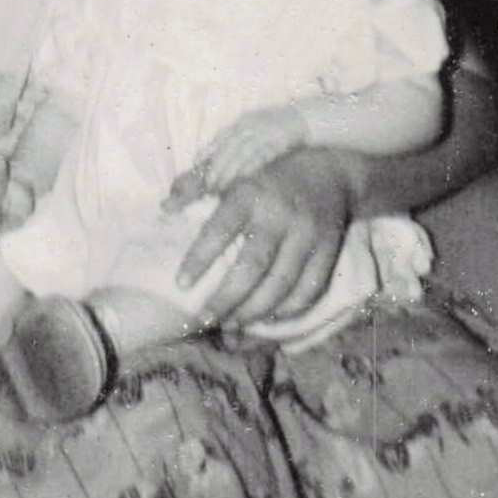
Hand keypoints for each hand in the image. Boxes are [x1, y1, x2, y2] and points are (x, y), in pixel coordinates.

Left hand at [175, 148, 353, 327]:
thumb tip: (166, 208)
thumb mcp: (232, 172)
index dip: (200, 259)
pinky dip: (289, 309)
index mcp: (250, 194)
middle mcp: (280, 215)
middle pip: (252, 266)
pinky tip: (267, 318)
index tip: (181, 285)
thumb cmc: (269, 177)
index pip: (220, 229)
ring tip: (231, 325)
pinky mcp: (329, 250)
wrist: (331, 172)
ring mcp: (307, 234)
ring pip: (281, 283)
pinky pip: (310, 288)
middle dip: (227, 298)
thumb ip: (196, 186)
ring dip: (255, 310)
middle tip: (205, 319)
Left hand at [188, 106, 310, 196]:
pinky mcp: (277, 140)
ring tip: (221, 186)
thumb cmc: (277, 127)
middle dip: (217, 167)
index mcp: (243, 121)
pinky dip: (250, 167)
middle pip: (228, 148)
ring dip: (230, 171)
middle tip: (209, 185)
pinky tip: (242, 179)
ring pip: (241, 154)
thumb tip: (217, 154)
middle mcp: (250, 125)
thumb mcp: (255, 127)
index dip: (207, 152)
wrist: (305, 117)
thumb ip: (239, 139)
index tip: (196, 165)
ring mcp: (263, 132)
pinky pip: (260, 156)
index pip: (220, 138)